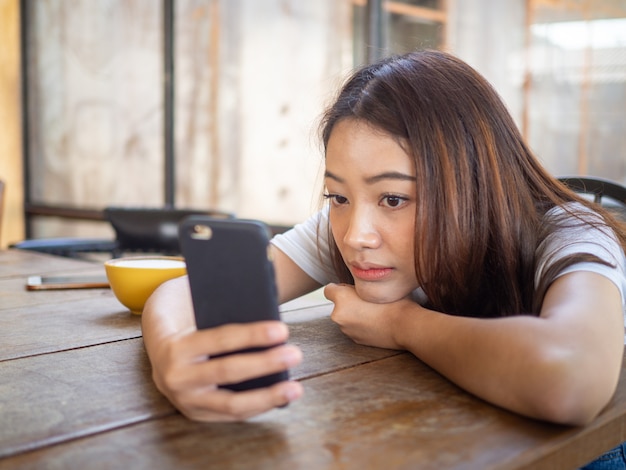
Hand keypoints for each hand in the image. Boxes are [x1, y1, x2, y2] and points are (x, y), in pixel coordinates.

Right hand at [149, 321, 302, 421]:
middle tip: (295, 354)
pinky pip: (233, 414)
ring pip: (232, 403)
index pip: (220, 339)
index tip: (282, 330)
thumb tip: (269, 327)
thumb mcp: (199, 315)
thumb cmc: (191, 324)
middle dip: (265, 363)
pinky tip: (281, 396)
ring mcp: (185, 401)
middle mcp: (177, 377)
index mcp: (177, 347)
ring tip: (296, 387)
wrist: (159, 348)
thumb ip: (225, 316)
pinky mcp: (196, 414)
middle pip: (228, 371)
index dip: (253, 336)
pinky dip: (259, 406)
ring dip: (268, 396)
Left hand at [324, 283, 412, 349]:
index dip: (340, 287)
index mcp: (341, 299)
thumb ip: (359, 284)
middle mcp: (338, 316)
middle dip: (348, 301)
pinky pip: (354, 328)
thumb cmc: (394, 302)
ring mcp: (346, 330)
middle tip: (367, 300)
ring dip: (354, 313)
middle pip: (338, 304)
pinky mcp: (355, 340)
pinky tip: (375, 322)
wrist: (406, 326)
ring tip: (374, 311)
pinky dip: (361, 325)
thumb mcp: (374, 284)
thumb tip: (354, 285)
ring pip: (346, 316)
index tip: (352, 289)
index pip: (328, 290)